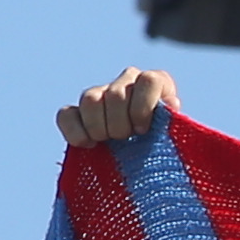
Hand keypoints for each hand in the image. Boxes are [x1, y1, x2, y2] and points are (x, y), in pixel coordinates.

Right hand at [57, 66, 178, 145]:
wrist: (145, 158)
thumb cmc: (165, 144)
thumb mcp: (174, 132)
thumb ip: (172, 119)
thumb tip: (170, 104)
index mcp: (155, 82)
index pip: (149, 81)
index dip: (144, 107)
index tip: (143, 131)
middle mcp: (128, 80)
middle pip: (116, 94)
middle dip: (120, 124)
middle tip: (126, 140)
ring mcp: (101, 93)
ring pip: (90, 99)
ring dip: (98, 127)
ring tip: (108, 142)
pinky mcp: (79, 111)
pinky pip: (66, 114)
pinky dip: (74, 131)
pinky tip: (87, 144)